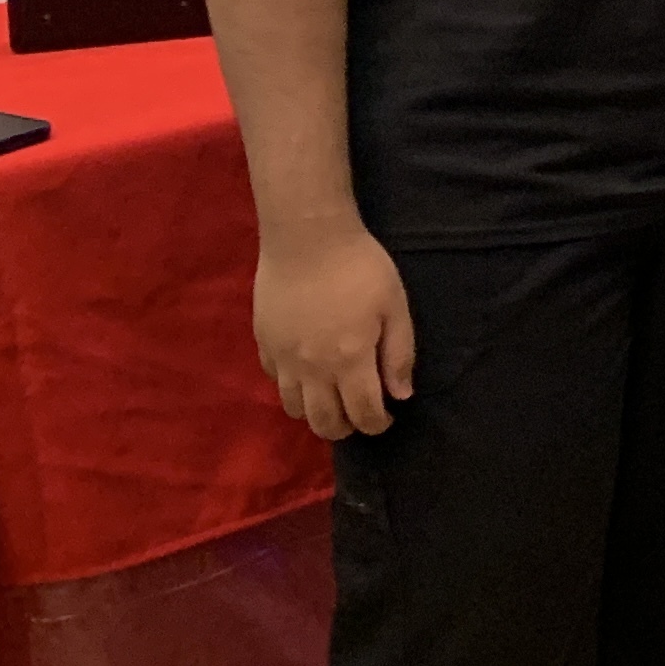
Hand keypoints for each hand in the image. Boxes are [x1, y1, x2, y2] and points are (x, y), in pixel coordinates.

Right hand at [254, 216, 413, 439]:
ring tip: (331, 399)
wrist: (307, 237)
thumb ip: (399, 353)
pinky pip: (275, 381)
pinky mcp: (264, 343)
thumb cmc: (360, 266)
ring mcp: (284, 359)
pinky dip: (291, 387)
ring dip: (315, 413)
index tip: (386, 417)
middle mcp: (313, 369)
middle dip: (345, 428)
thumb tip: (401, 395)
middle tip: (358, 415)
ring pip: (294, 409)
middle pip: (324, 423)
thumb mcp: (394, 306)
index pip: (363, 414)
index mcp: (350, 361)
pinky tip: (305, 372)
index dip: (377, 424)